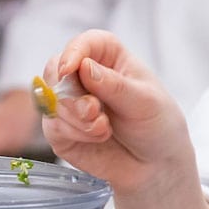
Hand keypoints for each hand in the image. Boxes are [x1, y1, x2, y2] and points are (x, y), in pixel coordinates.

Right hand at [41, 30, 191, 195]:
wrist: (156, 164)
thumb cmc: (157, 124)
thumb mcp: (145, 102)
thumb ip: (114, 85)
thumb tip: (84, 66)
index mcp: (110, 58)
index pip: (85, 43)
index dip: (74, 52)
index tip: (71, 68)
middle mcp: (85, 76)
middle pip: (56, 69)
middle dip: (70, 92)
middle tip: (93, 110)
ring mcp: (71, 103)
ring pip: (51, 99)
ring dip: (76, 117)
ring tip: (105, 128)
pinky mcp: (62, 129)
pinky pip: (53, 126)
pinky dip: (74, 132)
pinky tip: (98, 136)